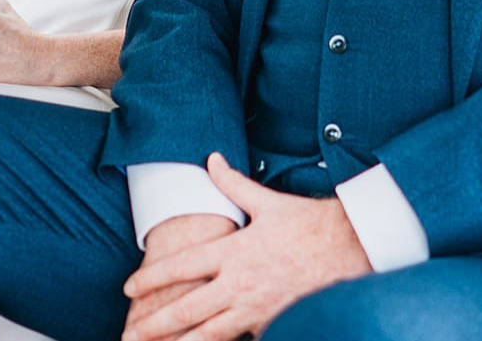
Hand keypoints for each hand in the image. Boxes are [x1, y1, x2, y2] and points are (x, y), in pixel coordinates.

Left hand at [122, 154, 372, 340]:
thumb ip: (233, 183)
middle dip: (154, 323)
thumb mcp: (267, 202)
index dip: (151, 279)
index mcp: (233, 251)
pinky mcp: (273, 323)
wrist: (353, 248)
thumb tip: (211, 158)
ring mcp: (256, 309)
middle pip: (186, 309)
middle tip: (130, 334)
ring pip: (208, 334)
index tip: (129, 288)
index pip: (181, 267)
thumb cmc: (310, 224)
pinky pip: (240, 340)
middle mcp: (239, 283)